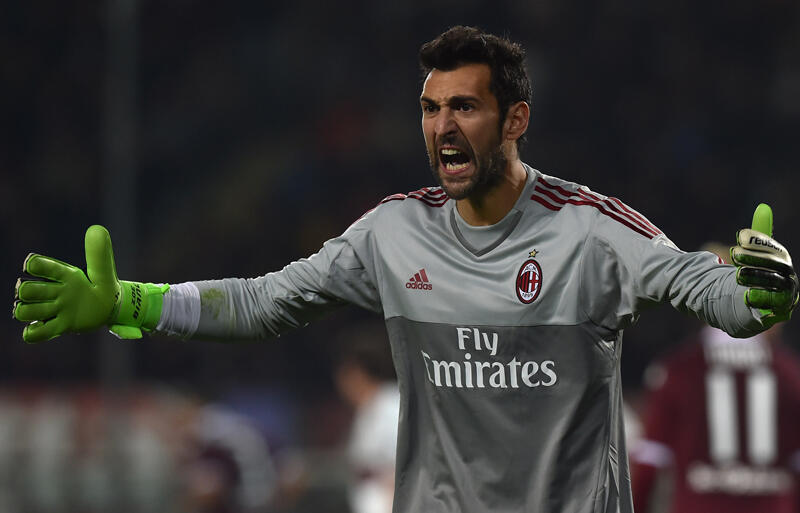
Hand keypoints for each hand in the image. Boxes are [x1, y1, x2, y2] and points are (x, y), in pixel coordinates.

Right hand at [13, 225, 120, 342]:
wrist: (112, 308)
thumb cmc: (105, 286)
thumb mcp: (104, 271)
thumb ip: (99, 253)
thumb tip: (96, 229)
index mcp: (64, 275)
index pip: (39, 265)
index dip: (34, 265)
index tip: (34, 267)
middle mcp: (55, 292)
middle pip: (26, 290)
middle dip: (27, 292)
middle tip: (45, 295)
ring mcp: (55, 310)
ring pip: (25, 311)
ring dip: (28, 312)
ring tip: (45, 313)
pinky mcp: (60, 327)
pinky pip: (35, 334)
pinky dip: (34, 333)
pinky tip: (46, 327)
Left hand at [731, 203, 798, 326]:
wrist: (758, 303)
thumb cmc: (758, 274)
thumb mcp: (755, 254)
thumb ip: (758, 236)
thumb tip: (763, 207)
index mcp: (782, 260)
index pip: (773, 249)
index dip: (757, 244)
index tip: (738, 239)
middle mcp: (789, 276)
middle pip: (776, 266)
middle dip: (755, 259)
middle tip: (734, 254)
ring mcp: (787, 294)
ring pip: (776, 285)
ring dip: (758, 278)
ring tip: (737, 275)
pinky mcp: (780, 311)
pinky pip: (775, 305)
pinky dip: (762, 299)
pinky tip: (746, 296)